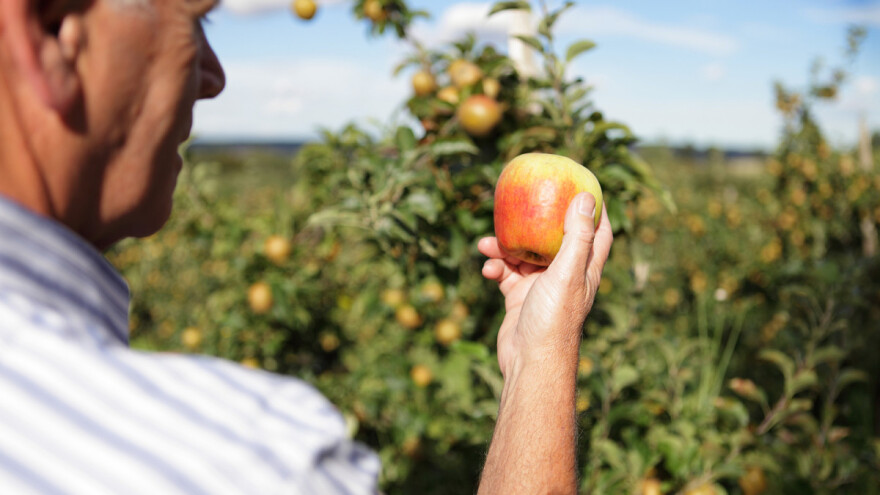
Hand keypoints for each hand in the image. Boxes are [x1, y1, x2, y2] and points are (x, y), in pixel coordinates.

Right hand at [478, 192, 612, 377]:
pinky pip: (506, 273)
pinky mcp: (519, 297)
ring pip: (524, 254)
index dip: (594, 209)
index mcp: (585, 268)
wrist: (530, 362)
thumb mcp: (567, 272)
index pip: (598, 232)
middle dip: (537, 221)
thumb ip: (576, 236)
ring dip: (506, 246)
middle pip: (554, 238)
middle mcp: (565, 274)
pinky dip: (496, 267)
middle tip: (523, 203)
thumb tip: (586, 196)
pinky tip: (487, 268)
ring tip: (487, 244)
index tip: (584, 186)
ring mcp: (541, 286)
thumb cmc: (554, 319)